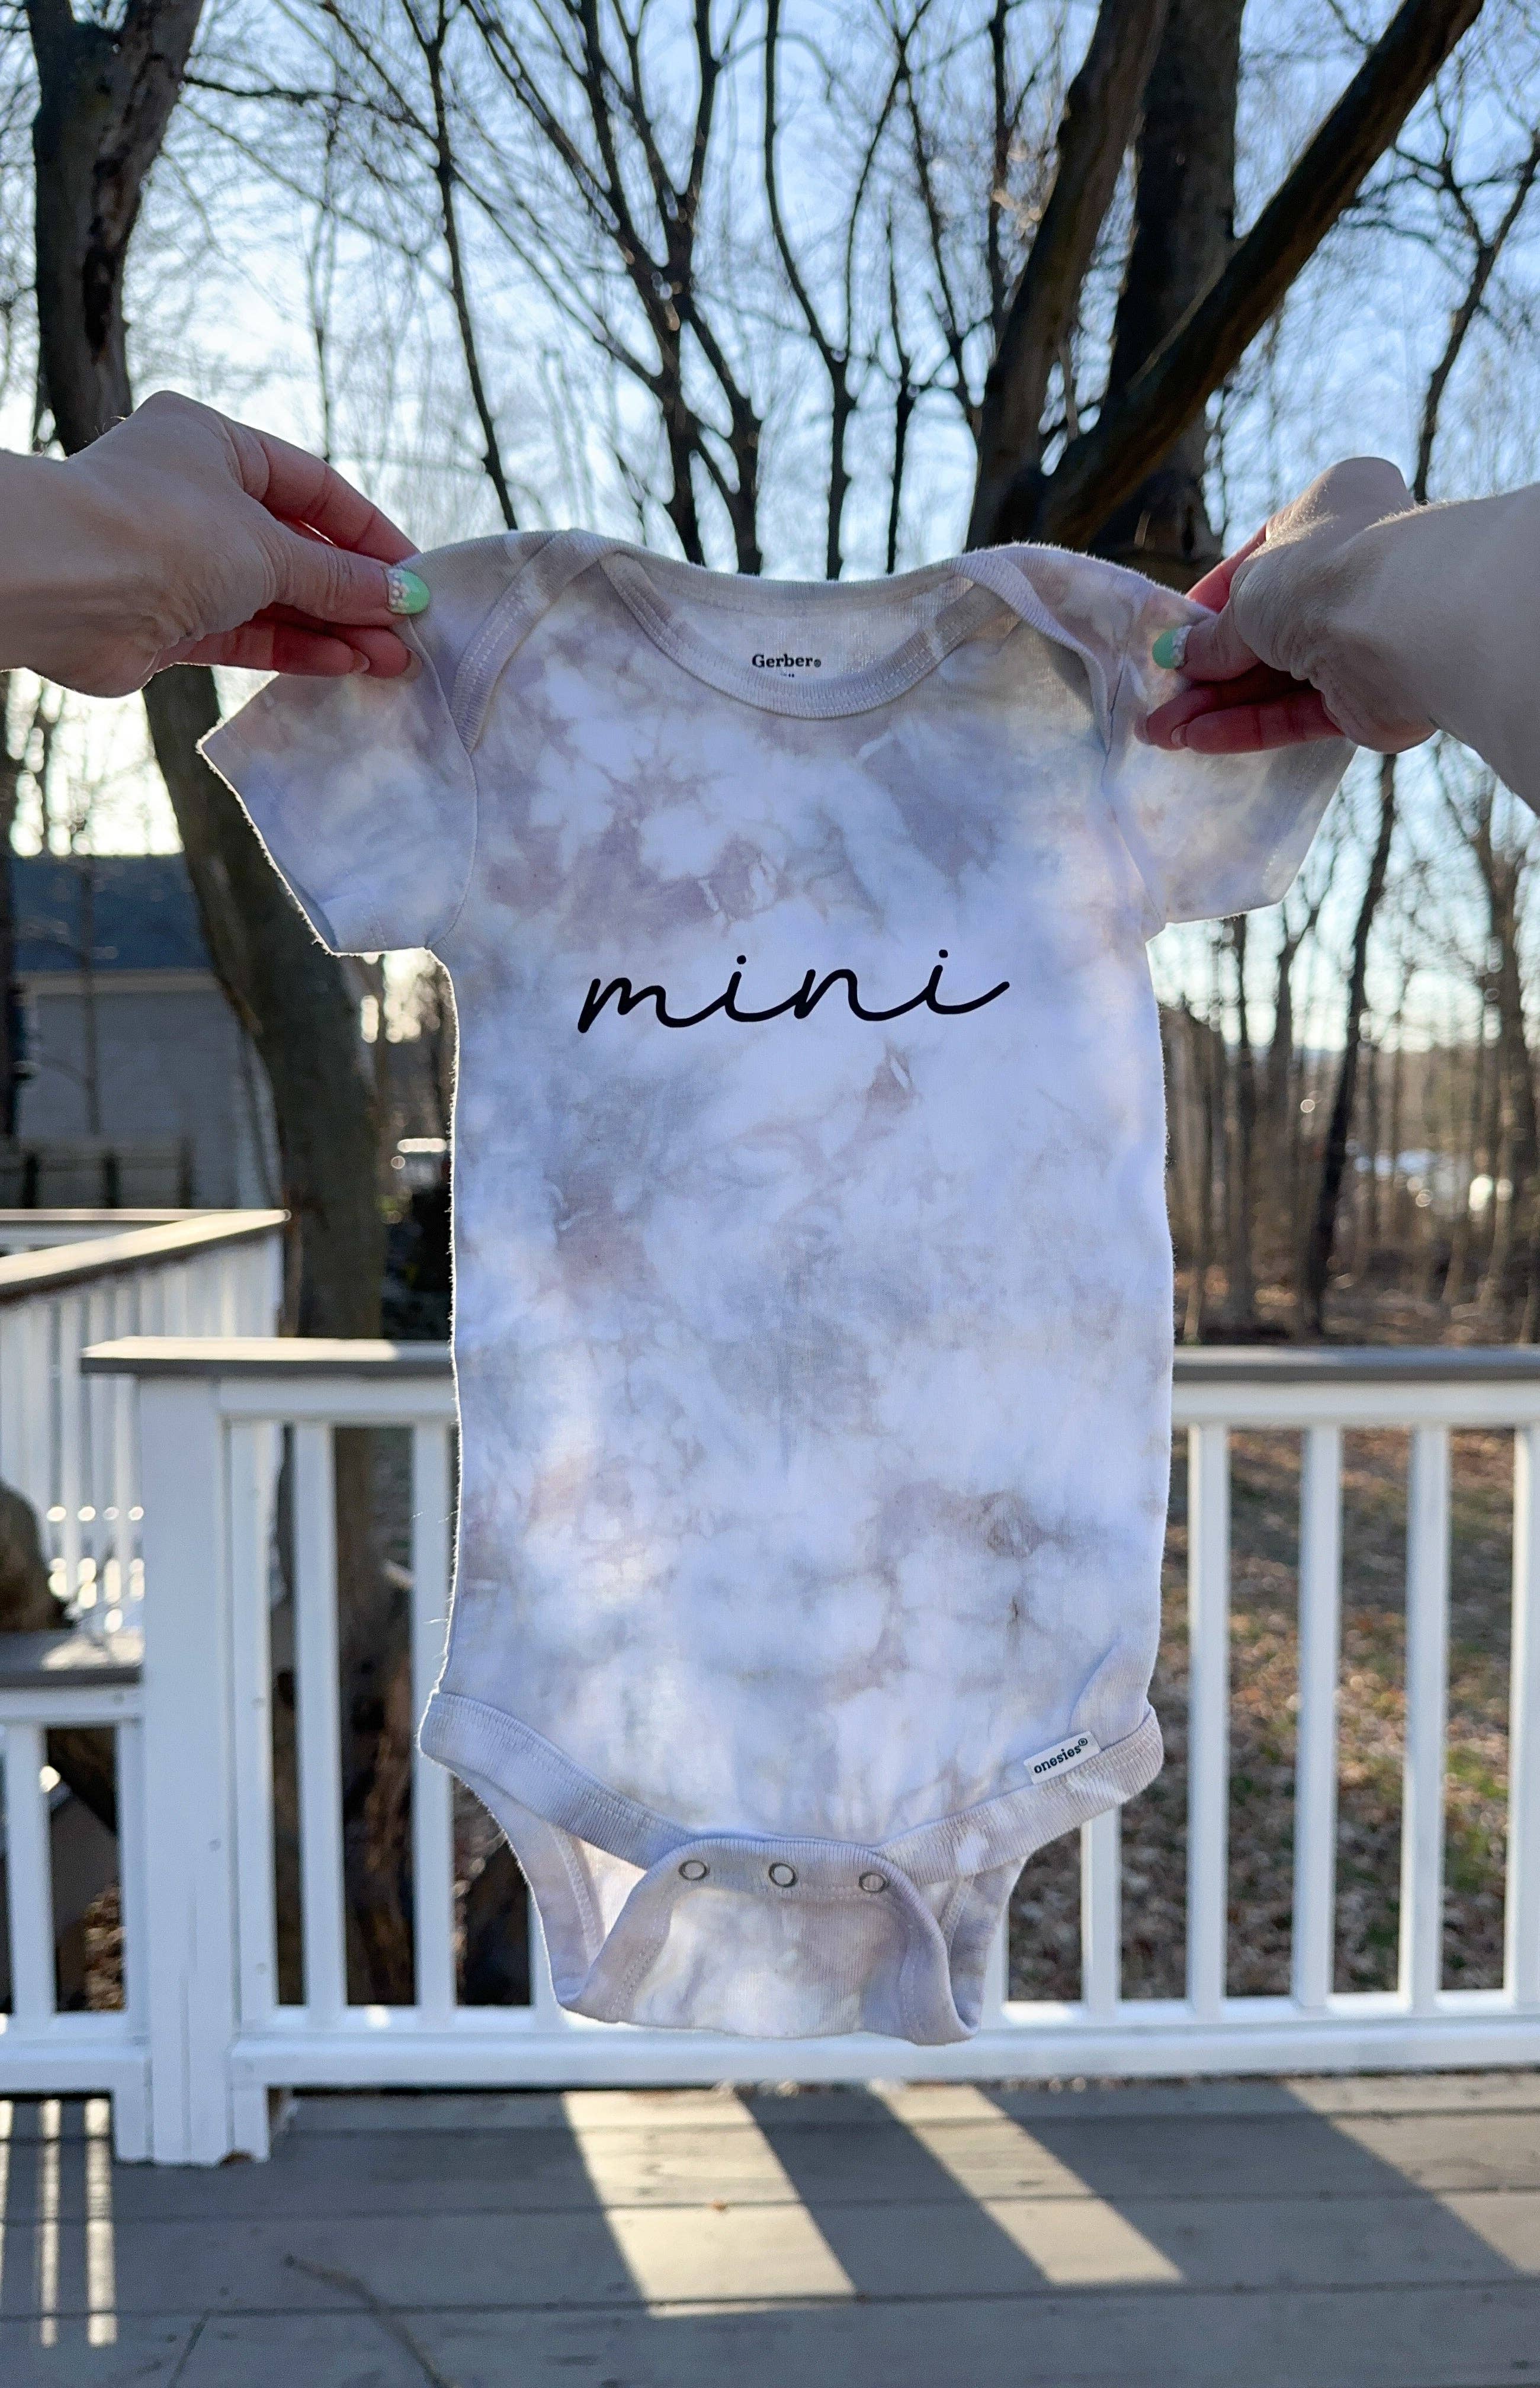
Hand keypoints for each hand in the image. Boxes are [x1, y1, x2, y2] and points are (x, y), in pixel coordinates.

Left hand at [5, 390, 427, 695]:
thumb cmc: (164, 530)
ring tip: (387, 659)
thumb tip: (401, 598)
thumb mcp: (269, 547)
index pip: (311, 486)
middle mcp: (193, 496)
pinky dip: (292, 647)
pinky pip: (244, 632)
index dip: (368, 532)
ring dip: (331, 627)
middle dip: (353, 592)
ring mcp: (179, 561)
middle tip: (407, 632)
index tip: (414, 575)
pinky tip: (341, 664)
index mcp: (211, 444)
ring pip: (272, 595)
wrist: (63, 586)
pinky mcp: (167, 620)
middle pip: (294, 546)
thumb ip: (338, 577)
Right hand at [1141, 457, 1433, 756]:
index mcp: (1334, 507)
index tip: (1174, 638)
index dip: (1213, 600)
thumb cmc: (1317, 573)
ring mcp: (1366, 631)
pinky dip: (1251, 724)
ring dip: (1218, 705)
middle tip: (1160, 701)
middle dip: (1209, 669)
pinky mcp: (1371, 691)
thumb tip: (1178, 658)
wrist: (1399, 621)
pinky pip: (1300, 710)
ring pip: (1279, 675)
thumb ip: (1213, 635)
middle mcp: (1356, 565)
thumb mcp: (1245, 595)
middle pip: (1267, 625)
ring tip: (1163, 733)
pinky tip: (1200, 739)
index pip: (1262, 554)